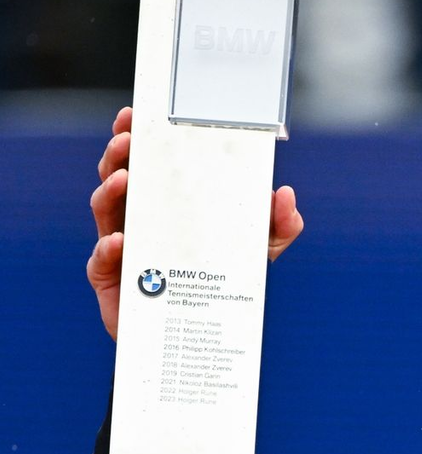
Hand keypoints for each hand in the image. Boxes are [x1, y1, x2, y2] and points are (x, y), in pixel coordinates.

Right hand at [86, 107, 305, 340]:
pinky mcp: (115, 284)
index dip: (135, 138)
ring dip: (109, 192)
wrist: (205, 338)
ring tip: (124, 179)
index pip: (146, 164)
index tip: (134, 115)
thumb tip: (285, 194)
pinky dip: (110, 250)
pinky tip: (122, 242)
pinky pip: (103, 263)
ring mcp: (124, 251)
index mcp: (166, 206)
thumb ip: (278, 226)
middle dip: (118, 156)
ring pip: (105, 213)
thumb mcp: (260, 253)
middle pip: (117, 179)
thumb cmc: (224, 286)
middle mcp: (139, 221)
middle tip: (128, 141)